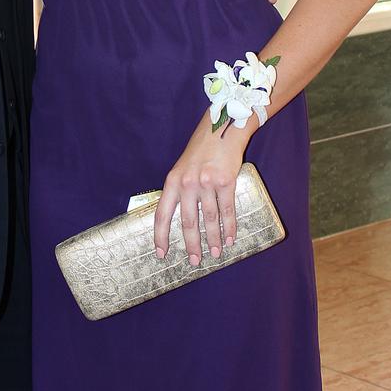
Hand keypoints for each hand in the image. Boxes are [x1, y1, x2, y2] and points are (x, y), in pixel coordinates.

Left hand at [153, 113, 249, 264]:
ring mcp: (207, 182)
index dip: (160, 235)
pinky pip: (227, 210)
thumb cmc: (199, 151)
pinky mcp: (226, 181)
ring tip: (215, 253)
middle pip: (188, 221)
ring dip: (213, 239)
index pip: (162, 213)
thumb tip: (179, 218)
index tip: (161, 253)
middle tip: (194, 261)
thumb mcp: (181, 168)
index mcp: (173, 181)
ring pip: (210, 219)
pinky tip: (230, 239)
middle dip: (191, 244)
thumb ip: (179, 190)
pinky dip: (230, 227)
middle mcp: (188, 183)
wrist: (220, 130)